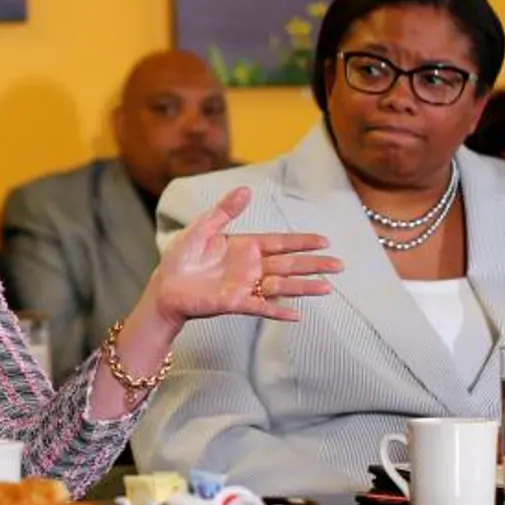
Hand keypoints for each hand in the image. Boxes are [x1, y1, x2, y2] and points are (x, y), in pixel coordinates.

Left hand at [148, 186, 340, 328]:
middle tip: (339, 265)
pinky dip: (278, 311)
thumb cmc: (181, 258)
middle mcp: (251, 267)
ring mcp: (245, 286)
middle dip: (314, 264)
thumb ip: (224, 211)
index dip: (302, 241)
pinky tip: (297, 314)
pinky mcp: (235, 303)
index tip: (325, 241)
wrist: (165, 286)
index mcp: (245, 247)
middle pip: (288, 264)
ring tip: (328, 288)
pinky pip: (260, 307)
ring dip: (304, 287)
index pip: (280, 242)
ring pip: (281, 285)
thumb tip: (246, 189)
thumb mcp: (202, 228)